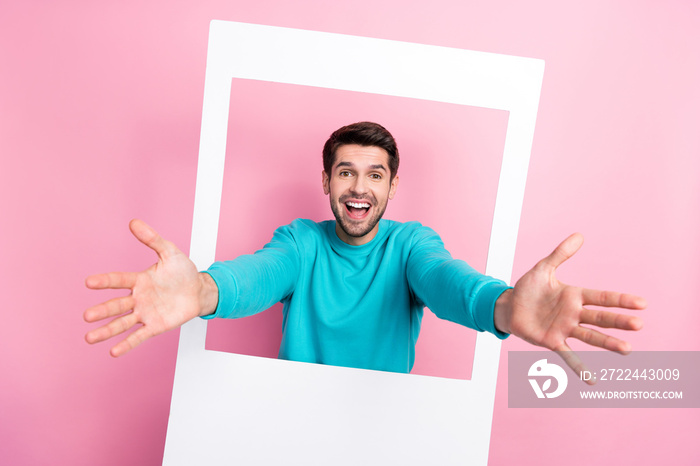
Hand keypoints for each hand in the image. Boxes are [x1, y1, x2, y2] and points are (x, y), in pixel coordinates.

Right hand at [84, 219, 217, 356]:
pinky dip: (127, 344)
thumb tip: (133, 222)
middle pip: (116, 305)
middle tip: (86, 316)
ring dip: (106, 331)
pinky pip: (139, 336)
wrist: (200, 290)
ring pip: (122, 323)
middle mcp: (138, 298)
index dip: (105, 281)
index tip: (88, 282)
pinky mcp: (155, 326)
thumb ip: (152, 239)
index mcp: (139, 280)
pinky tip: (113, 351)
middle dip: (102, 311)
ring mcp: (145, 313)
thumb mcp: (170, 252)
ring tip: (89, 338)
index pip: (119, 280)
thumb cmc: (183, 271)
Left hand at [495, 233, 645, 382]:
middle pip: (601, 318)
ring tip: (627, 350)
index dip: (620, 300)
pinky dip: (579, 367)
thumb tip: (579, 235)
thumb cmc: (528, 288)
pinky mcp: (552, 341)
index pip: (602, 297)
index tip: (641, 303)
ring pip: (590, 336)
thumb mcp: (543, 268)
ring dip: (608, 343)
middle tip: (639, 325)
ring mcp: (565, 329)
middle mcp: (574, 314)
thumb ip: (561, 254)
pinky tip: (592, 379)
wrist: (508, 306)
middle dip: (619, 321)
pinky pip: (568, 355)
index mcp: (574, 296)